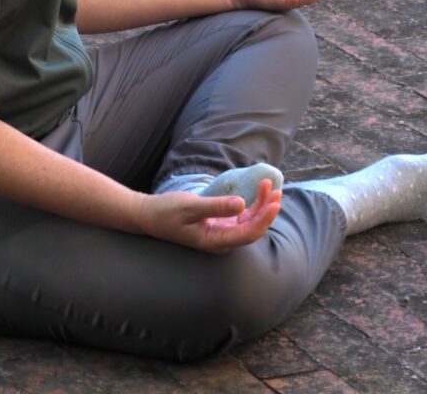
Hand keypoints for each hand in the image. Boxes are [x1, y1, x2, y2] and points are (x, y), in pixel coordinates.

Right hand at [136, 180, 281, 254]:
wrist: (150, 216)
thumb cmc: (167, 211)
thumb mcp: (190, 206)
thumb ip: (216, 206)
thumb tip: (242, 204)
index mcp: (215, 241)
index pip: (248, 234)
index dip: (264, 219)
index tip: (274, 202)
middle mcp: (222, 240)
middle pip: (252, 228)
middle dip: (266, 210)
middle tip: (276, 190)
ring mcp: (221, 233)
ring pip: (249, 221)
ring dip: (261, 205)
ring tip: (270, 186)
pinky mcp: (219, 224)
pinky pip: (241, 216)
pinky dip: (251, 204)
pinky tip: (258, 191)